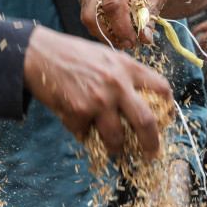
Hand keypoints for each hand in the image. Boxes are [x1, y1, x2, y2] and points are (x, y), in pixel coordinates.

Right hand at [22, 26, 170, 156]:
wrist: (37, 53)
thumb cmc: (72, 55)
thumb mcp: (106, 57)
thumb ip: (123, 75)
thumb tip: (140, 101)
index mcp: (127, 67)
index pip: (161, 88)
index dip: (168, 106)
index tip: (166, 119)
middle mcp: (117, 84)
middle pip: (146, 121)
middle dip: (152, 143)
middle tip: (151, 154)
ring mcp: (98, 100)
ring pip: (116, 138)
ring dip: (115, 147)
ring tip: (113, 147)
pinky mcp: (78, 111)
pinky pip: (85, 134)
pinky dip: (82, 133)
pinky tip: (75, 121)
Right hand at [79, 0, 168, 48]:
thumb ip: (151, 12)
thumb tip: (144, 38)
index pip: (113, 4)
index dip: (122, 28)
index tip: (133, 41)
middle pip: (92, 14)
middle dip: (109, 35)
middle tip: (127, 44)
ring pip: (87, 17)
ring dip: (104, 34)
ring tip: (123, 39)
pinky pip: (87, 14)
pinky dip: (101, 26)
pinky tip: (116, 29)